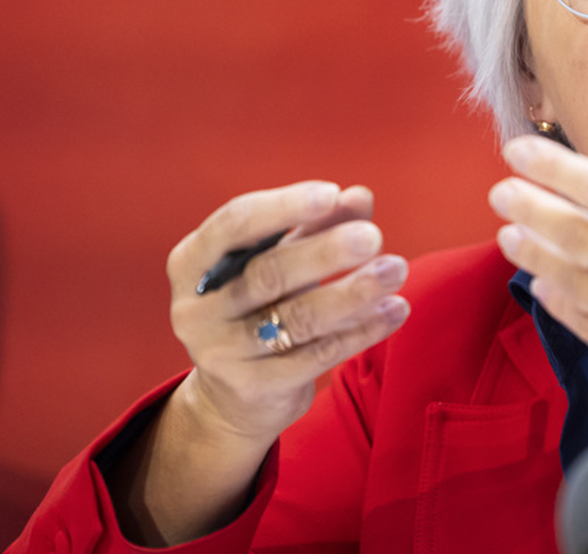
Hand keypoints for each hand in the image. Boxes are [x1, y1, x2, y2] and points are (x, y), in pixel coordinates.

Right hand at [166, 181, 410, 445]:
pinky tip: (394, 310)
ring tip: (396, 269)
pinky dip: (361, 330)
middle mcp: (196, 308)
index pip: (234, 225)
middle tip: (374, 236)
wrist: (236, 394)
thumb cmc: (261, 305)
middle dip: (326, 253)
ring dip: (353, 292)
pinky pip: (317, 355)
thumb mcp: (281, 258)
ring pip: (297, 318)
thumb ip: (317, 225)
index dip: (283, 207)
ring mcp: (220, 353)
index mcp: (191, 261)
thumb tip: (359, 197)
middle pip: (268, 274)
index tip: (332, 194)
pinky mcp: (253, 387)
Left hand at [488, 136, 587, 462]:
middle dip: (531, 208)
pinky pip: (586, 325)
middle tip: (501, 192)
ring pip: (572, 281)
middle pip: (577, 235)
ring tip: (510, 235)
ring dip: (535, 255)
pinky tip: (542, 284)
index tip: (517, 150)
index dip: (554, 168)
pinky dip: (560, 301)